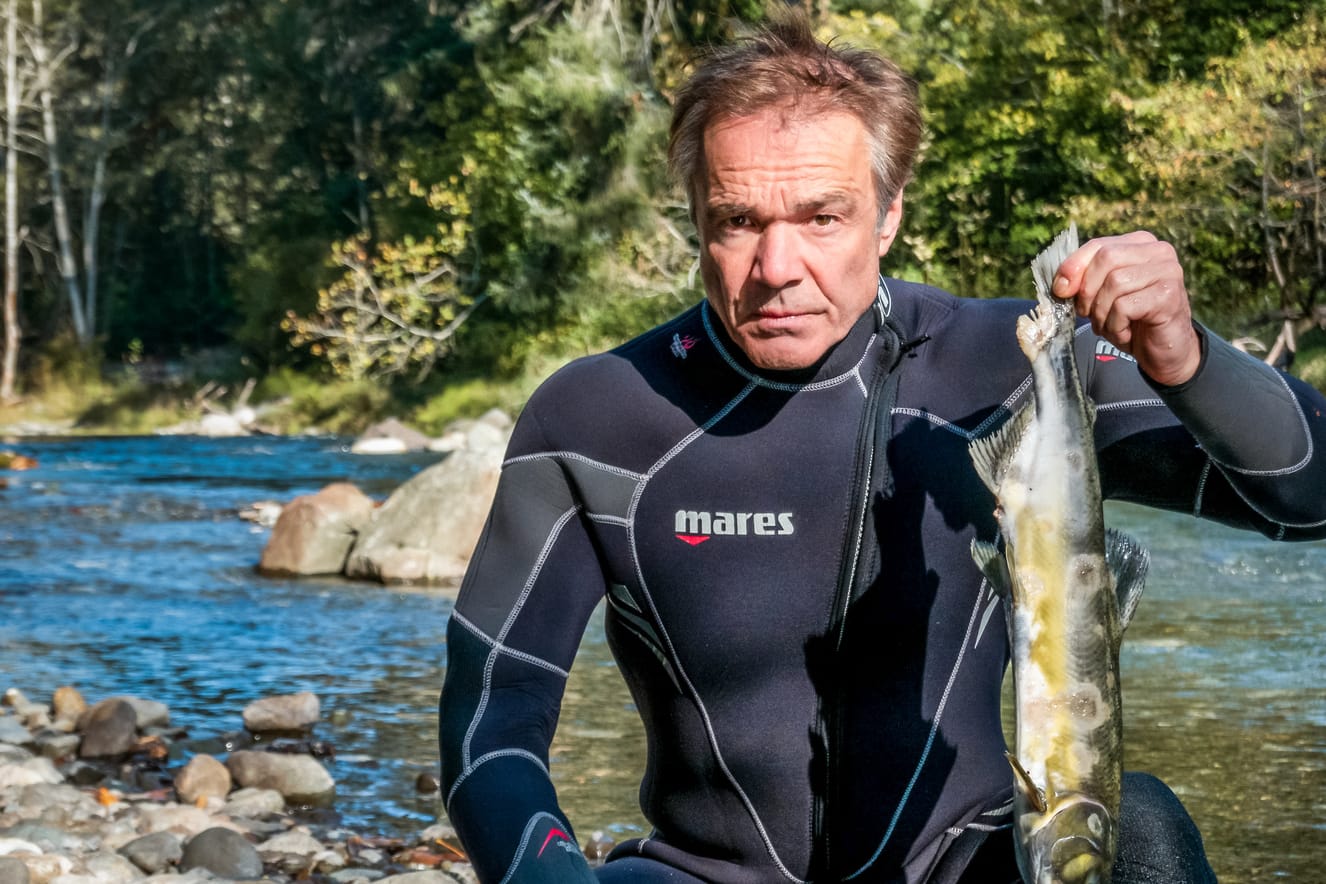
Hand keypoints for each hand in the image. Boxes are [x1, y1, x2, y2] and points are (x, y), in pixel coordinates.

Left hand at [1052, 231, 1201, 385]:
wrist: (1165, 351)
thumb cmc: (1131, 320)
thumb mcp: (1102, 295)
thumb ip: (1084, 280)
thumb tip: (1061, 284)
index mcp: (1140, 243)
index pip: (1097, 246)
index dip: (1073, 268)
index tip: (1061, 291)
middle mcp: (1158, 251)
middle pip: (1105, 259)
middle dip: (1087, 291)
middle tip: (1088, 314)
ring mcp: (1168, 271)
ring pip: (1114, 284)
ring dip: (1101, 313)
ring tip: (1109, 326)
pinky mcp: (1169, 295)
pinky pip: (1124, 307)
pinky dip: (1115, 326)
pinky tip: (1126, 333)